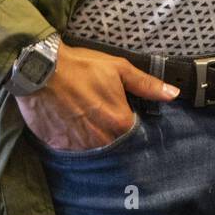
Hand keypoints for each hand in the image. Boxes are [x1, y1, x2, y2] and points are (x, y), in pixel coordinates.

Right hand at [15, 43, 178, 151]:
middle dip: (113, 130)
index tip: (125, 110)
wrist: (40, 69)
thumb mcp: (119, 69)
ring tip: (87, 115)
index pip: (135, 132)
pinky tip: (72, 121)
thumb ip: (147, 85)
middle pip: (114, 141)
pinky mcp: (58, 145)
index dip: (131, 120)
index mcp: (119, 122)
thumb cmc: (82, 66)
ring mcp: (78, 145)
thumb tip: (173, 94)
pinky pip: (73, 148)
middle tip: (103, 110)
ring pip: (94, 147)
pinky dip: (75, 138)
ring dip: (94, 135)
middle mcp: (100, 139)